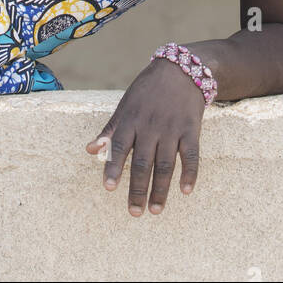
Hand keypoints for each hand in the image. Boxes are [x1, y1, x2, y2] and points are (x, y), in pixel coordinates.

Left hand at [85, 58, 204, 215]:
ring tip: (155, 210)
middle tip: (134, 212)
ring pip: (165, 164)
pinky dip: (189, 173)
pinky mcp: (191, 128)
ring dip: (160, 189)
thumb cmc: (148, 89)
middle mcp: (151, 125)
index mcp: (131, 118)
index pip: (120, 146)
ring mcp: (172, 128)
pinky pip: (191, 154)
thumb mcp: (126, 104)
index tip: (108, 188)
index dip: (113, 167)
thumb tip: (90, 149)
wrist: (181, 69)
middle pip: (143, 162)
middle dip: (138, 189)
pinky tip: (185, 190)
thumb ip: (111, 128)